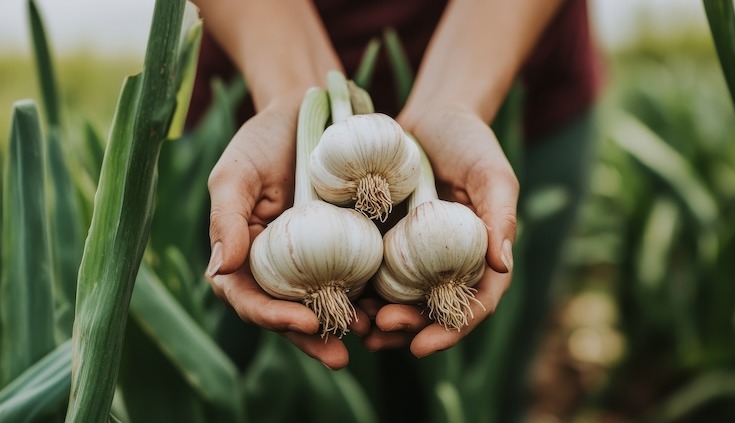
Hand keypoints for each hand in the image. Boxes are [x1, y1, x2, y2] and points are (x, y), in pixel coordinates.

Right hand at [205, 98, 364, 369]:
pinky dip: (370, 297)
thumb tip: (219, 270)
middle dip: (311, 338)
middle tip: (339, 357)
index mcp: (245, 255)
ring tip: (371, 337)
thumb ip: (226, 218)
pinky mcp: (349, 246)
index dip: (270, 315)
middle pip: (288, 313)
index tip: (300, 320)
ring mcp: (314, 259)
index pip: (248, 297)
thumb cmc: (265, 139)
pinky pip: (357, 278)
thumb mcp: (237, 172)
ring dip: (344, 327)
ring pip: (324, 304)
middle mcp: (279, 265)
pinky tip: (389, 308)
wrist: (311, 111)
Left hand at [362, 105, 517, 356]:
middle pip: (433, 310)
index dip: (452, 330)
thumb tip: (503, 268)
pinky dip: (361, 289)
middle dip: (408, 329)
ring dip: (380, 320)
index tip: (423, 345)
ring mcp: (417, 253)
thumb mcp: (492, 175)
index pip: (474, 303)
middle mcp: (449, 262)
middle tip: (381, 332)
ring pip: (402, 299)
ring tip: (357, 329)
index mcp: (481, 255)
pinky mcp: (387, 238)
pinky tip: (342, 296)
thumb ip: (501, 218)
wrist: (431, 116)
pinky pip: (375, 271)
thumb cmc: (470, 142)